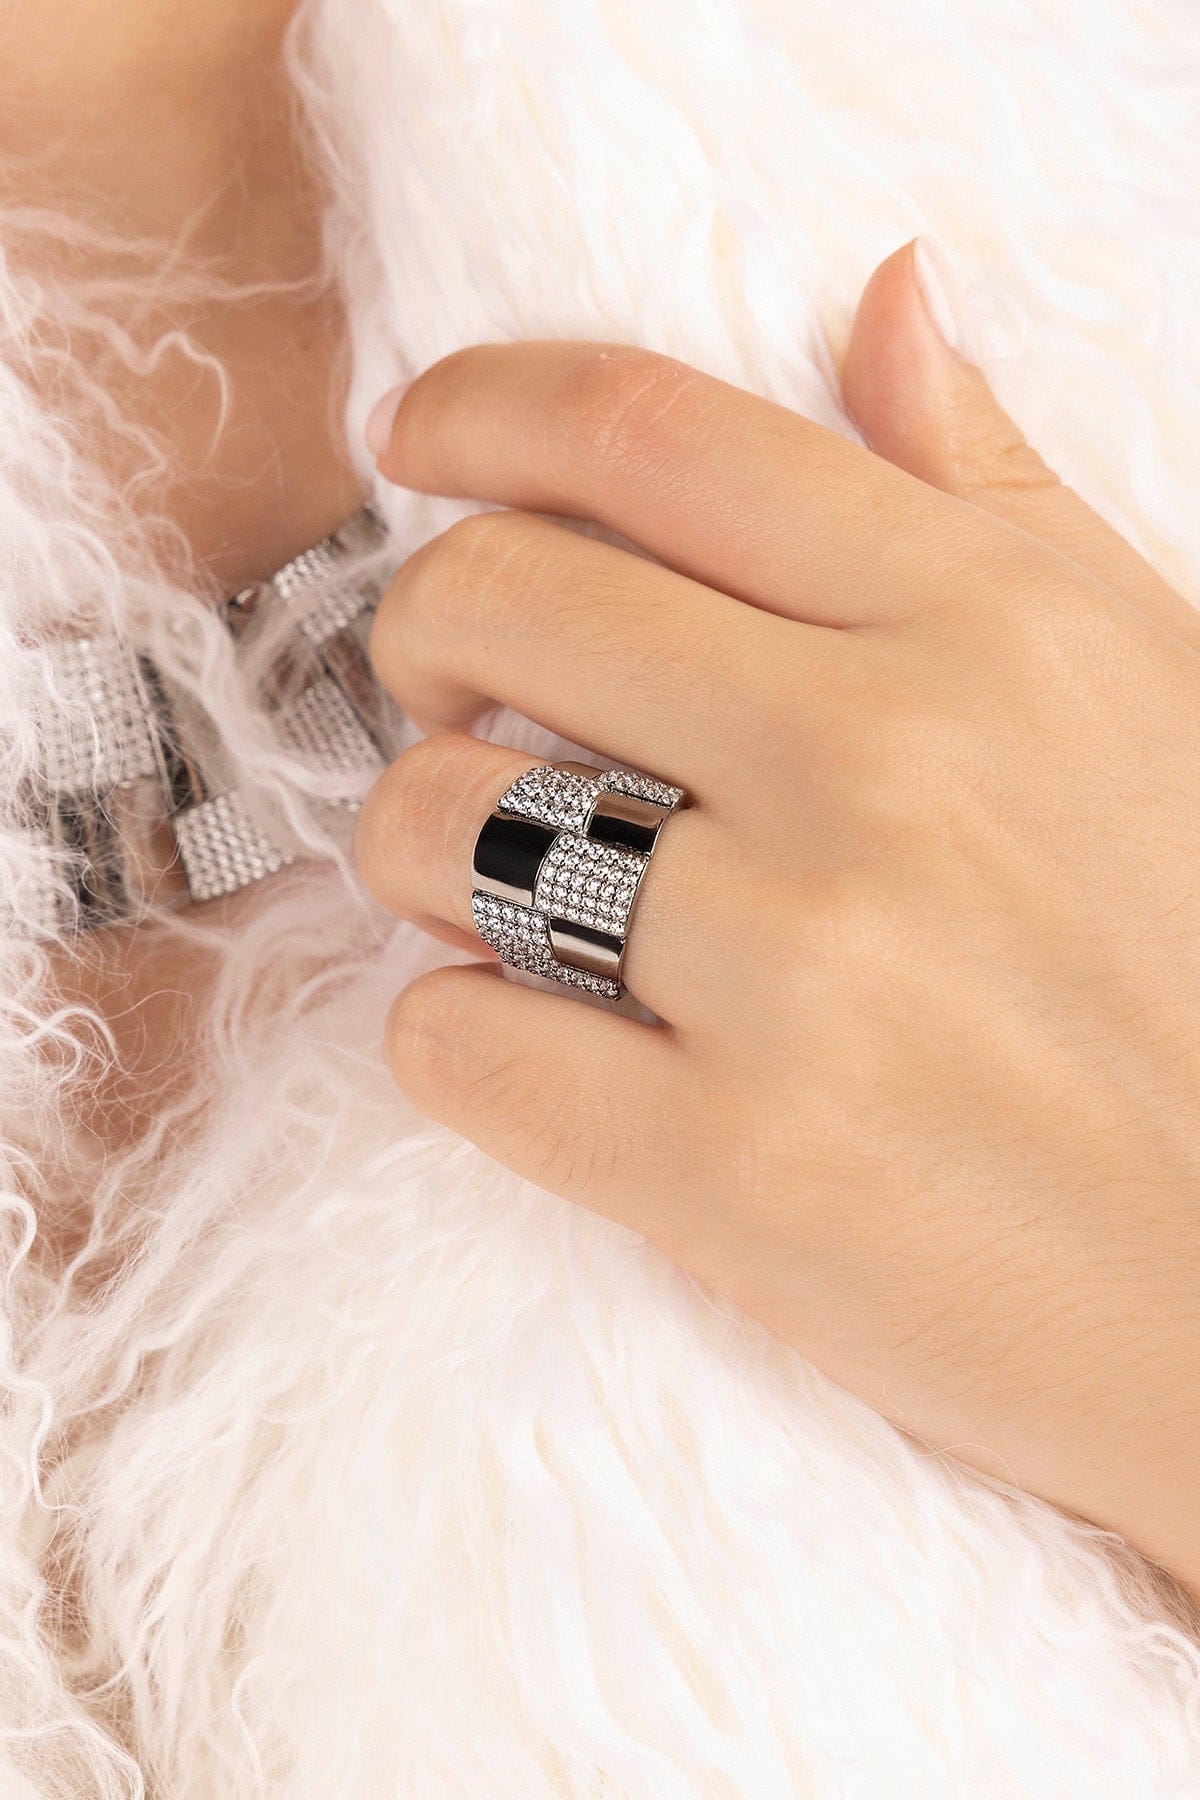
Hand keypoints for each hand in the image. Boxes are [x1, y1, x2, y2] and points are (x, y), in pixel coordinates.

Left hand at [355, 241, 1199, 1592]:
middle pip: (497, 600)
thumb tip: (883, 296)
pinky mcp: (741, 1170)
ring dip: (422, 844)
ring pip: (442, 823)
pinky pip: (456, 1042)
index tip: (413, 438)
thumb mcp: (1153, 687)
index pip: (648, 433)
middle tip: (451, 693)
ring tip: (501, 887)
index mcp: (988, 619)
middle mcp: (887, 759)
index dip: (480, 404)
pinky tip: (533, 1041)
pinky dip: (452, 1032)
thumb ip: (999, 493)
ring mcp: (807, 965)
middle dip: (422, 633)